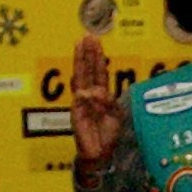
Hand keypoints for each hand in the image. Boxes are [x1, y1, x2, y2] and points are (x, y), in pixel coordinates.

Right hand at [70, 34, 125, 168]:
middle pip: (88, 70)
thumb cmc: (107, 135)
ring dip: (80, 62)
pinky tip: (83, 86)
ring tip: (79, 46)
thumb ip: (109, 101)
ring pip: (80, 78)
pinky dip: (83, 93)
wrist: (99, 154)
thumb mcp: (115, 115)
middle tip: (87, 36)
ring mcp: (81, 103)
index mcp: (100, 95)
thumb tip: (98, 91)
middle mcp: (89, 95)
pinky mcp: (76, 113)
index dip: (97, 57)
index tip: (95, 42)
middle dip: (87, 53)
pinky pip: (79, 99)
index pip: (98, 72)